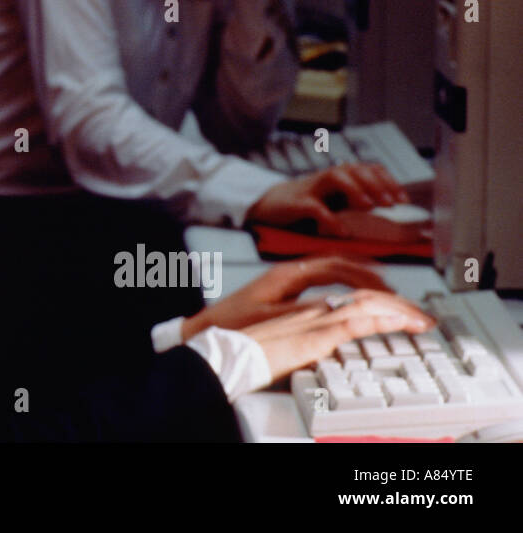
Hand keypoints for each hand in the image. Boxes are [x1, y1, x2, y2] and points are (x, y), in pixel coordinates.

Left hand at [181, 256, 389, 340]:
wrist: (206, 327)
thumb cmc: (232, 324)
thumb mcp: (271, 318)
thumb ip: (304, 311)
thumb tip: (338, 306)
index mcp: (288, 275)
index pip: (337, 268)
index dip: (367, 278)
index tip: (389, 290)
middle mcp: (290, 271)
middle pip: (340, 266)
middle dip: (371, 277)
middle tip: (397, 293)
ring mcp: (289, 279)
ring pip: (334, 270)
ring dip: (361, 279)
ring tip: (387, 293)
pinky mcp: (286, 289)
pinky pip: (325, 280)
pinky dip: (347, 285)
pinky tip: (357, 296)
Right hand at [241, 289, 434, 381]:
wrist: (227, 352)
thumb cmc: (246, 350)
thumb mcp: (284, 342)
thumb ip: (306, 338)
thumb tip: (324, 345)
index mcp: (306, 309)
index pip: (352, 297)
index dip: (380, 300)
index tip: (401, 311)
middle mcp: (314, 308)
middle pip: (365, 296)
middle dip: (398, 303)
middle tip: (422, 315)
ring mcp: (314, 320)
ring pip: (365, 304)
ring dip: (399, 310)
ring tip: (422, 320)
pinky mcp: (314, 336)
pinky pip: (354, 324)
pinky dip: (381, 321)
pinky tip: (401, 324)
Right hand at [246, 163, 426, 242]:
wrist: (268, 205)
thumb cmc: (308, 205)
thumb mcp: (335, 201)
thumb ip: (356, 203)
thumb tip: (389, 217)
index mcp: (341, 176)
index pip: (370, 169)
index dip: (389, 182)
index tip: (402, 200)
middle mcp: (329, 178)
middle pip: (356, 170)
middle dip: (377, 185)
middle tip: (390, 204)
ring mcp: (313, 188)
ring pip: (337, 177)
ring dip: (356, 190)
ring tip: (369, 206)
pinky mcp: (298, 202)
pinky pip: (315, 207)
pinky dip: (330, 219)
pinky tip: (342, 231)